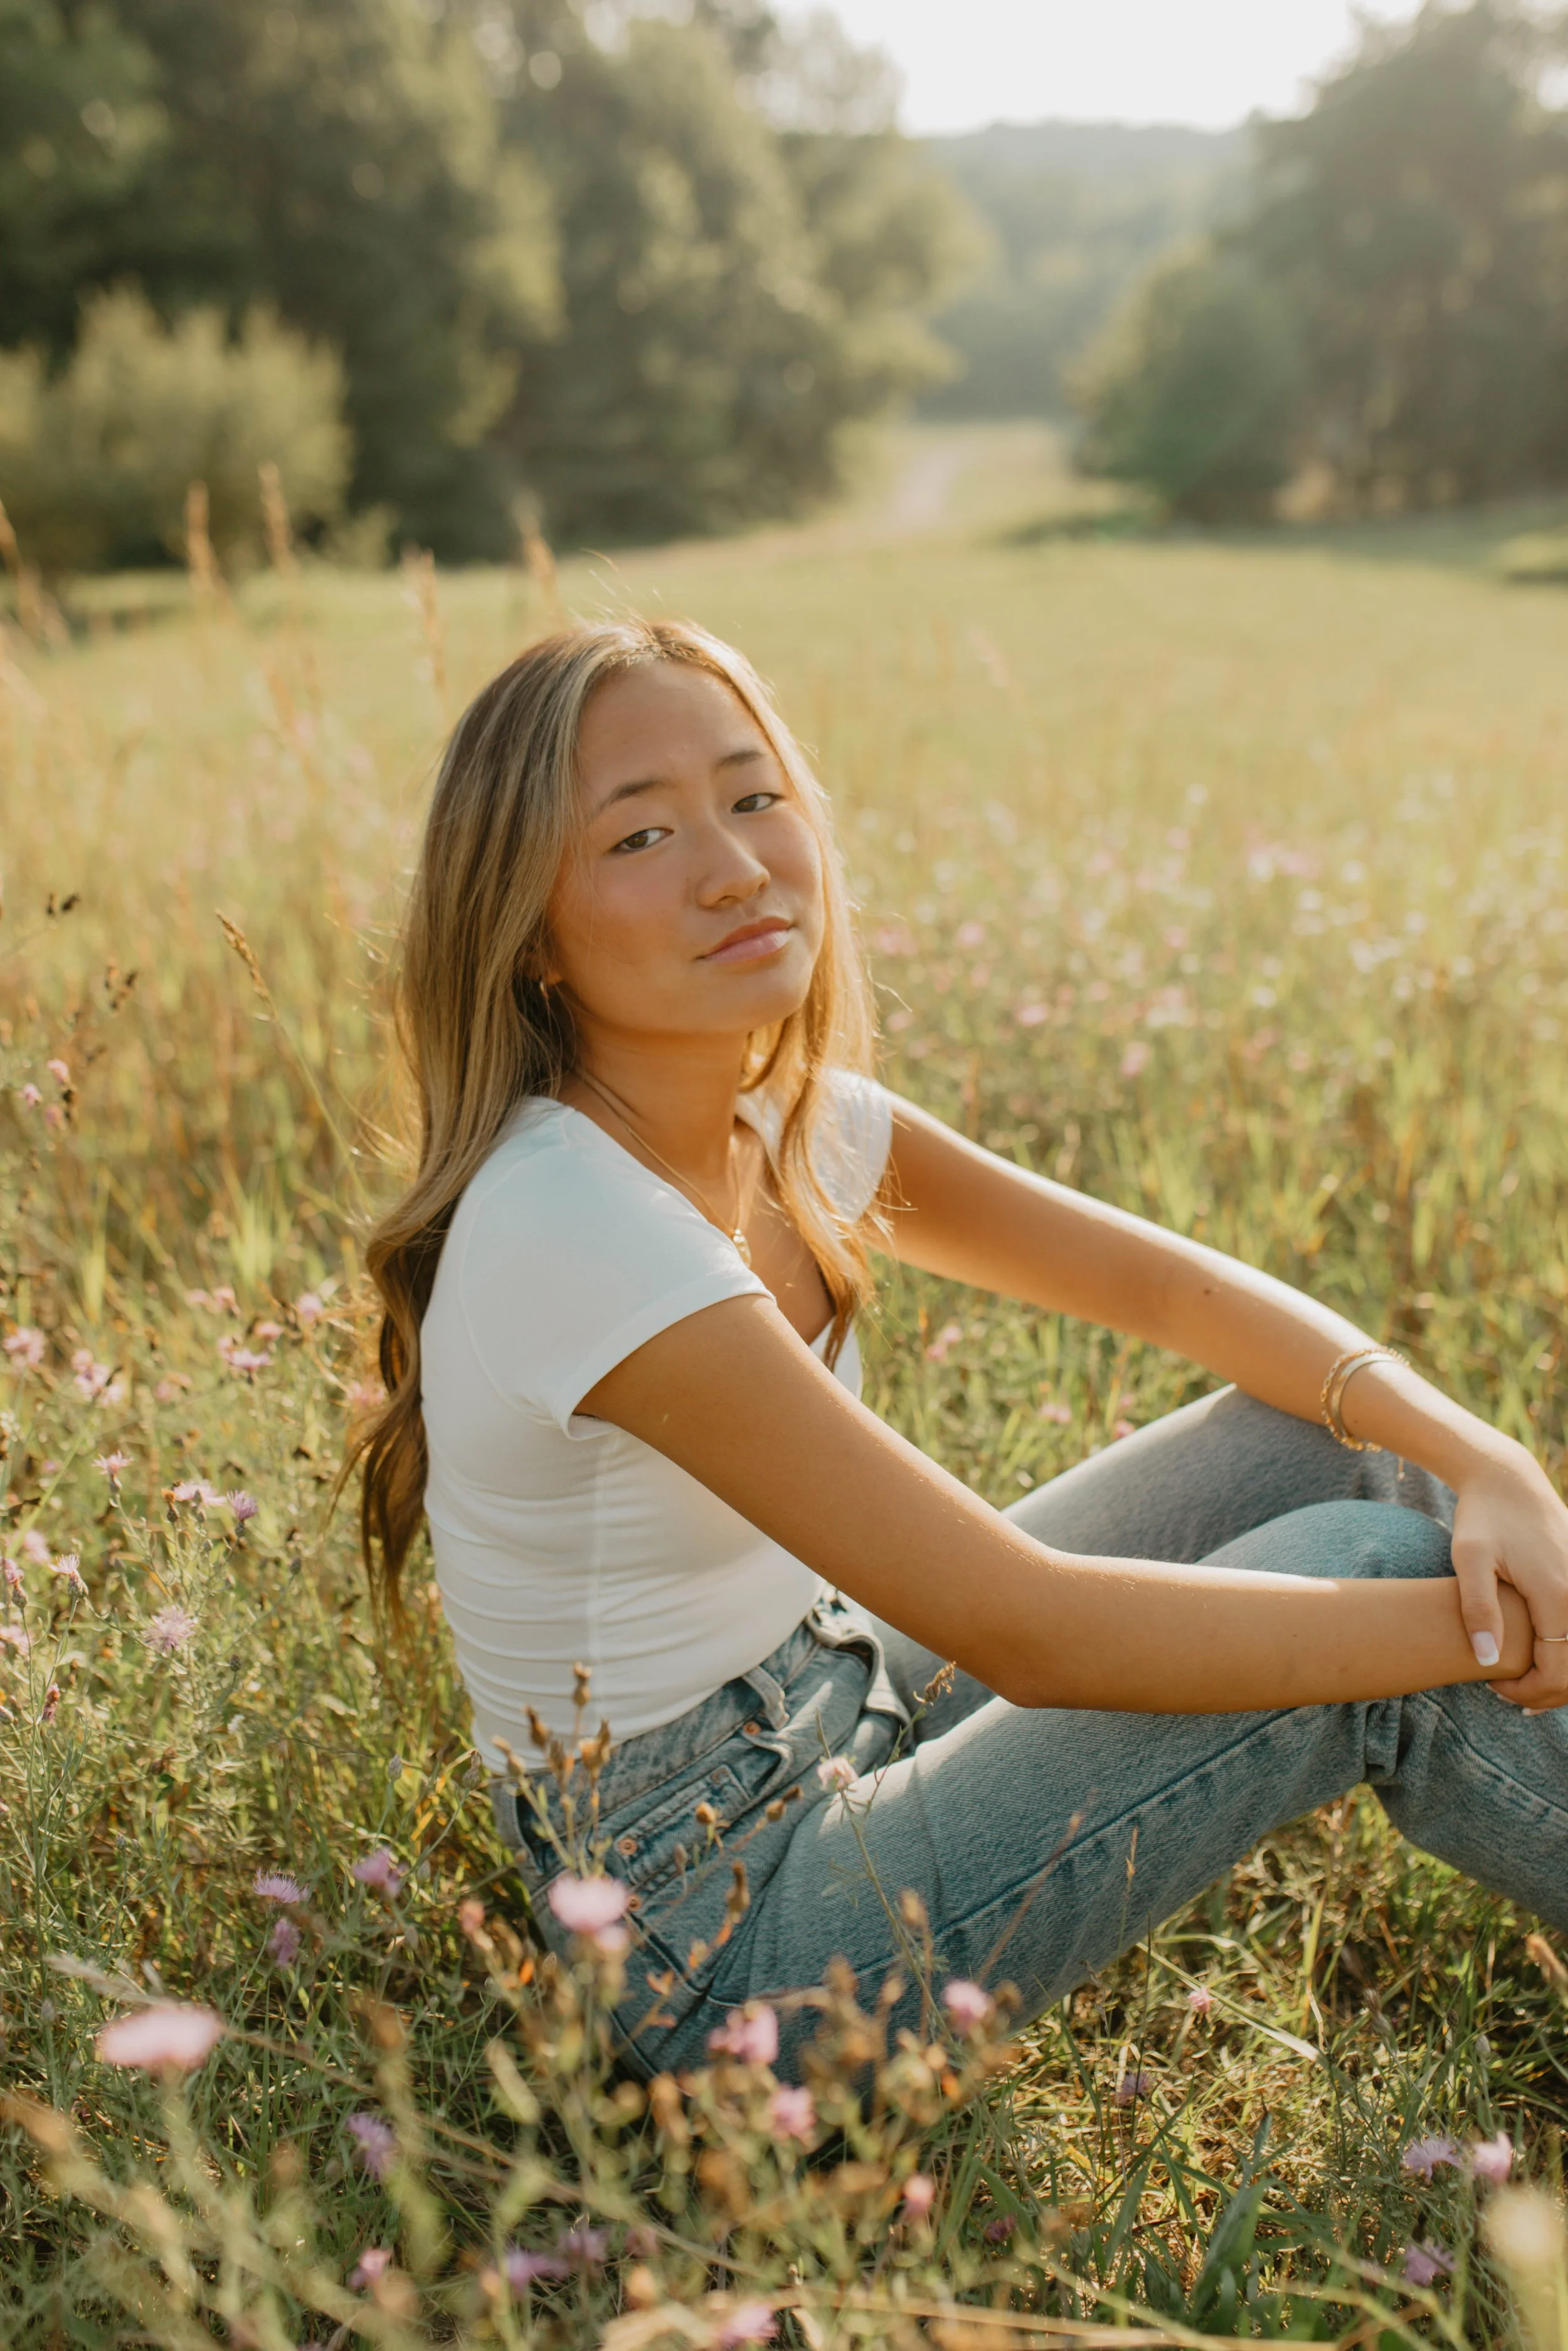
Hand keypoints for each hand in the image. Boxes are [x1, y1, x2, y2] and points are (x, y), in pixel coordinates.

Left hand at [1449, 1444, 1567, 1709]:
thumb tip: (1487, 1660)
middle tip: (1508, 1692)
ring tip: (1523, 1680)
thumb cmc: (1482, 1516)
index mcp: (1557, 1596)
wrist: (1507, 1478)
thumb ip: (1477, 1609)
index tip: (1494, 1685)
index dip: (1528, 1692)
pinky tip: (1540, 1655)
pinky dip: (1566, 1651)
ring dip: (1559, 1674)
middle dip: (1546, 1691)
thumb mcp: (1468, 1559)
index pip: (1556, 1672)